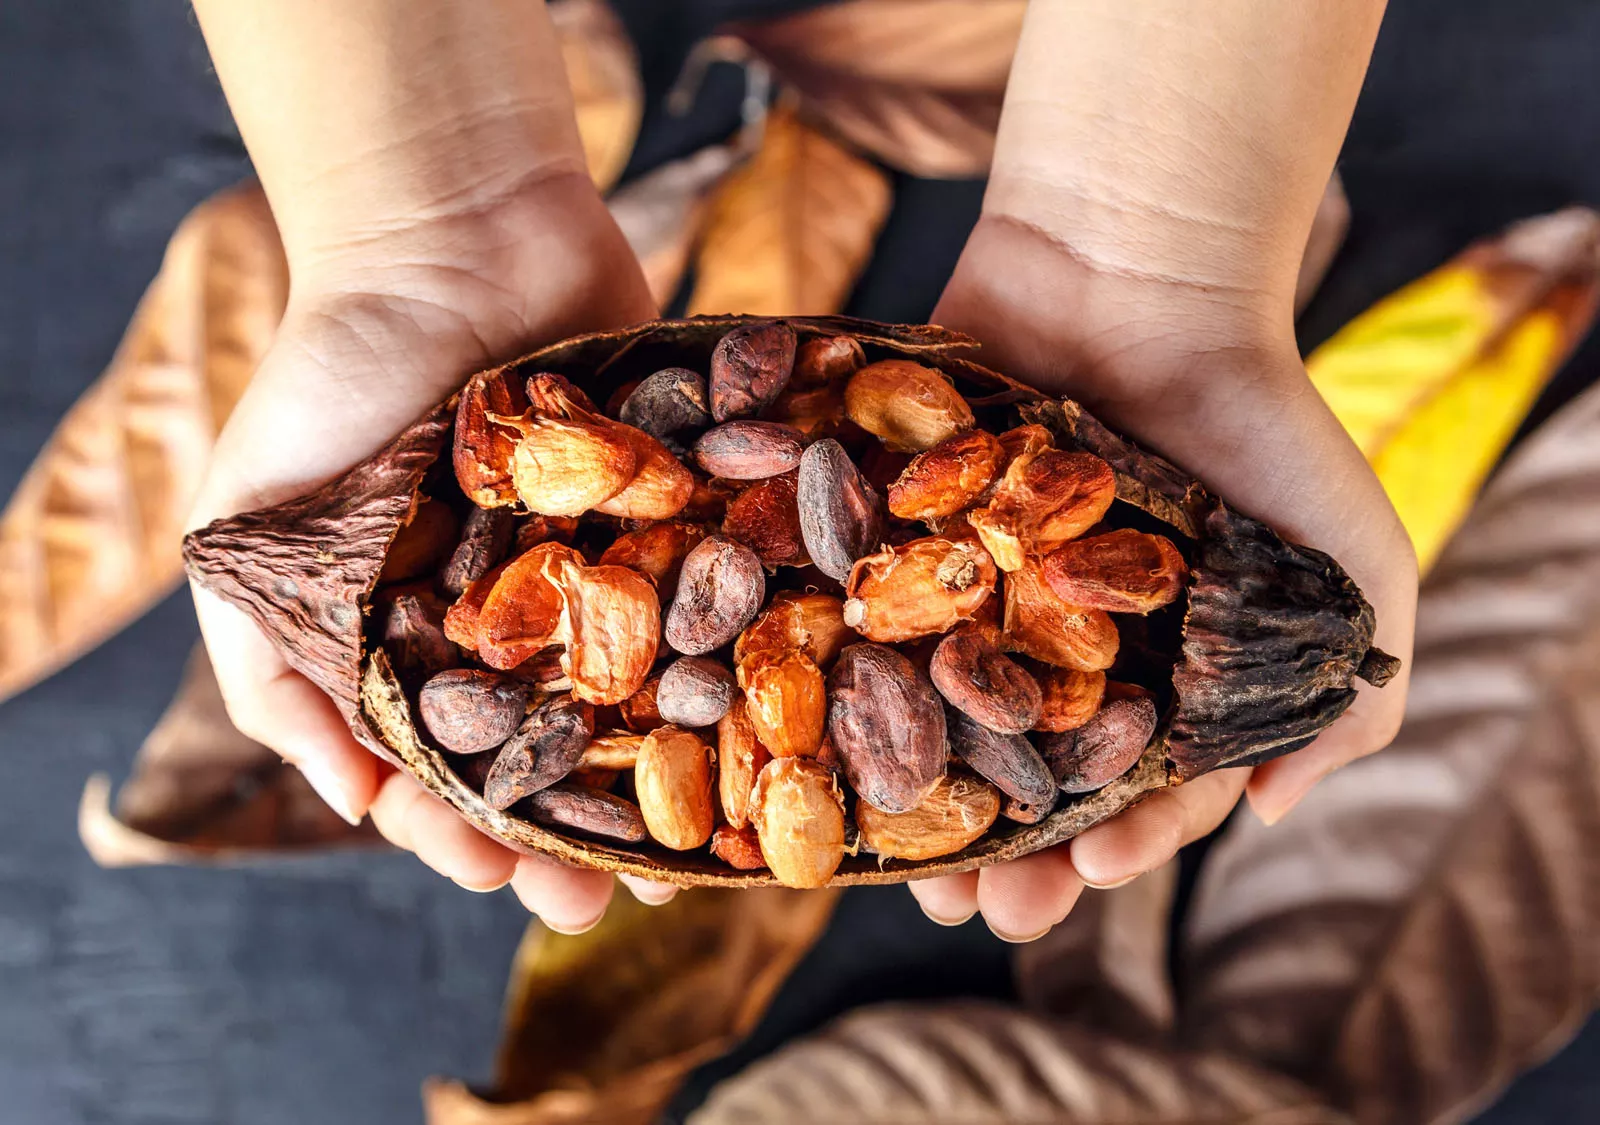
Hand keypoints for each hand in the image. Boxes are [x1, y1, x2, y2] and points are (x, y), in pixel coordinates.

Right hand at [188, 177, 678, 929]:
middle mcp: (510, 617)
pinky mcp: (672, 515)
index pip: (440, 766)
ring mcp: (598, 570)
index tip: (493, 875)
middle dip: (570, 836)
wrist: (450, 235)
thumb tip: (349, 803)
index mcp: (411, 637)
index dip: (463, 830)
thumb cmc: (333, 379)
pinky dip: (729, 670)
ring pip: (638, 704)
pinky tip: (755, 733)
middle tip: (601, 906)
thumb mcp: (253, 532)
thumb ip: (274, 668)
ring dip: (660, 786)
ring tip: (692, 861)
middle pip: (549, 754)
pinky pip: (706, 606)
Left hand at [906, 215, 1417, 939]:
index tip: (1098, 875)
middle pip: (1028, 776)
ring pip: (939, 722)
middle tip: (989, 913)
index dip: (1123, 840)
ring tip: (908, 872)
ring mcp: (975, 593)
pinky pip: (868, 619)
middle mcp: (1059, 644)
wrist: (1144, 274)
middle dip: (1013, 853)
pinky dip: (849, 678)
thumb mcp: (1354, 565)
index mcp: (1159, 670)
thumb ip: (1343, 696)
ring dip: (926, 803)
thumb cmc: (1264, 421)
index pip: (1141, 787)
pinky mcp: (903, 534)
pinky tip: (829, 736)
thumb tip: (1268, 813)